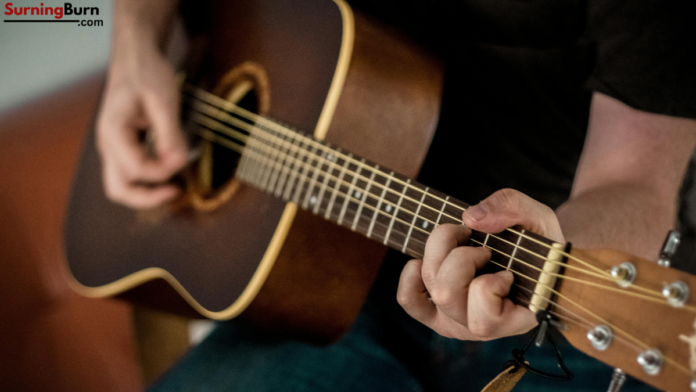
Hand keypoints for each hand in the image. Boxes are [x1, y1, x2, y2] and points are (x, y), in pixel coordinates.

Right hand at [96, 29, 187, 208]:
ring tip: (175, 186)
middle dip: (148, 198)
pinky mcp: (123, 148)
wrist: (135, 59)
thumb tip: (179, 163)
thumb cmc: (147, 74)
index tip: (184, 160)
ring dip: (147, 192)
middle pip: (118, 190)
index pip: (136, 169)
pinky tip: (169, 170)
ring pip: (122, 186)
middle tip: (177, 191)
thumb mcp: (164, 100)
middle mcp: (107, 144)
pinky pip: (130, 174)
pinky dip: (148, 180)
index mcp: (113, 132)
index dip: (163, 171)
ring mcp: (113, 148)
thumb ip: (170, 134)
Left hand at [397, 189, 564, 340]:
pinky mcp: (435, 311)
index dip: (491, 284)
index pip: (485, 318)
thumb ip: (512, 209)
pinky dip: (411, 275)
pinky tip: (427, 259)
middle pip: (446, 294)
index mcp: (514, 320)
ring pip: (431, 288)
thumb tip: (471, 218)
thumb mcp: (537, 218)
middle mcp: (480, 328)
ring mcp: (455, 320)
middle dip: (462, 257)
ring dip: (441, 254)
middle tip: (484, 248)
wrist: (531, 255)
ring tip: (463, 243)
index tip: (507, 270)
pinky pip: (409, 299)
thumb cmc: (538, 242)